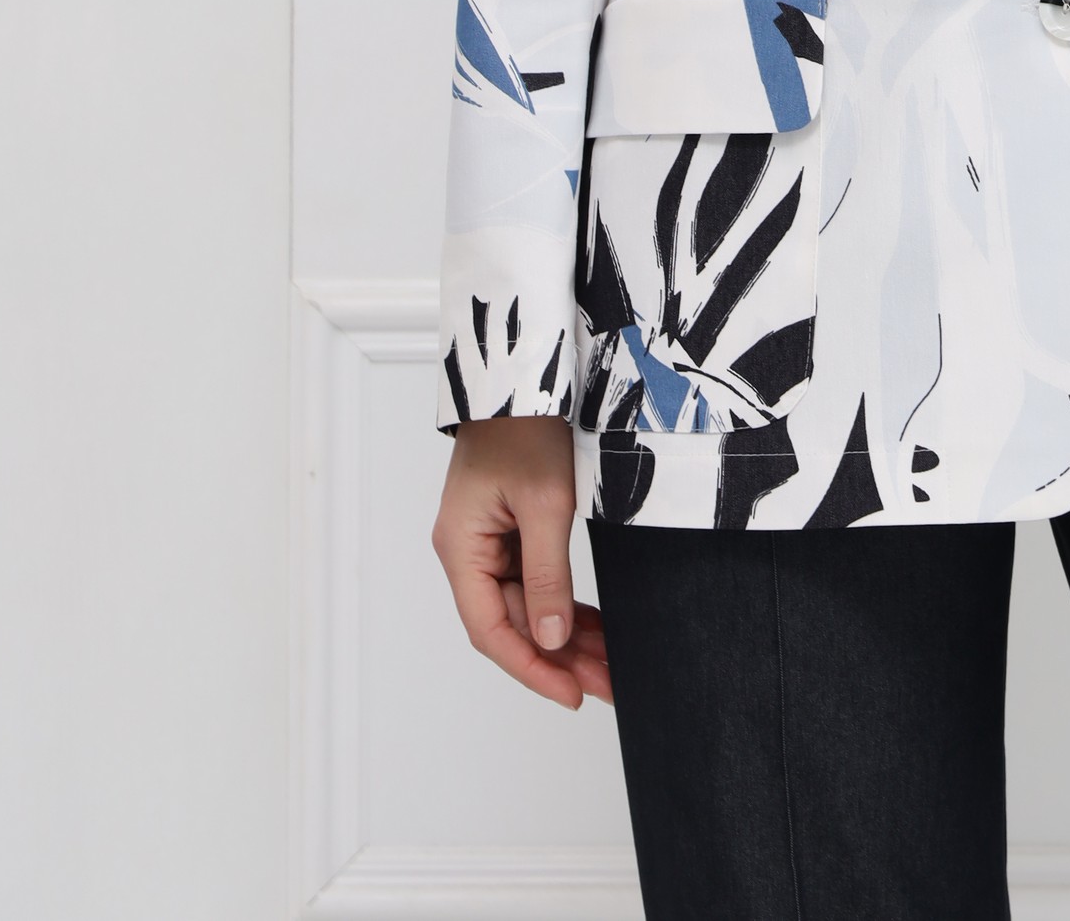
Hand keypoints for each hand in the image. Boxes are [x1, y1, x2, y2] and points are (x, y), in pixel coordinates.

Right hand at [432, 418, 610, 706]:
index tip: (570, 694)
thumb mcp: (545, 504)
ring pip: (526, 606)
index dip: (530, 668)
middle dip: (558, 657)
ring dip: (565, 635)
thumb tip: (549, 639)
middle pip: (512, 623)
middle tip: (606, 684)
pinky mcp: (509, 529)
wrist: (525, 375)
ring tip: (609, 663)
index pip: (491, 630)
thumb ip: (548, 575)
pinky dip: (563, 603)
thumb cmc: (525, 427)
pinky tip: (594, 627)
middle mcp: (467, 551)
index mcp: (461, 548)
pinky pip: (533, 580)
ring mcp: (488, 541)